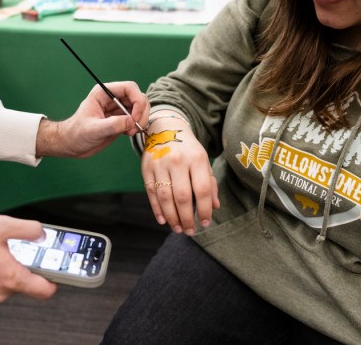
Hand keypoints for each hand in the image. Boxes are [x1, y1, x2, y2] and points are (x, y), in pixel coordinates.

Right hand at [0, 215, 56, 302]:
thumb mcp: (0, 225)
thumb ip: (28, 230)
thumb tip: (42, 234)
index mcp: (9, 278)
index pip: (45, 290)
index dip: (54, 278)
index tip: (56, 267)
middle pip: (24, 282)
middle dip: (23, 263)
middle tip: (17, 245)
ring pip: (5, 281)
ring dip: (4, 265)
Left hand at [36, 81, 148, 157]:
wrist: (72, 145)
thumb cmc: (77, 134)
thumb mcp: (93, 129)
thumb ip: (112, 124)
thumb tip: (131, 121)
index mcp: (103, 93)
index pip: (129, 88)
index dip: (137, 100)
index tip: (135, 117)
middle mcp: (113, 98)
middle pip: (138, 97)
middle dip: (141, 112)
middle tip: (135, 127)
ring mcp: (118, 109)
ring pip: (140, 108)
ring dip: (141, 120)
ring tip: (131, 132)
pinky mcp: (121, 120)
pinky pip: (136, 118)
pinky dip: (138, 125)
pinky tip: (129, 133)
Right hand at [142, 113, 218, 234]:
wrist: (165, 128)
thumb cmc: (188, 149)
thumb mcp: (203, 161)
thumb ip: (210, 183)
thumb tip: (214, 206)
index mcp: (196, 158)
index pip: (202, 189)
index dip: (204, 209)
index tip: (205, 223)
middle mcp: (177, 161)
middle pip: (182, 196)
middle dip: (187, 218)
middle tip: (190, 231)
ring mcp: (160, 164)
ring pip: (165, 197)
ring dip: (172, 217)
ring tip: (178, 228)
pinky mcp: (146, 168)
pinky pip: (151, 193)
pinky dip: (157, 209)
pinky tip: (163, 220)